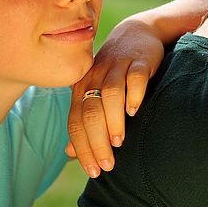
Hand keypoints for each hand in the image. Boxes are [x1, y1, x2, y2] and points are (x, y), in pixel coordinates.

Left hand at [66, 18, 164, 177]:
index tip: (94, 172)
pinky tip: (135, 110)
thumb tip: (68, 154)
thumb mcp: (93, 93)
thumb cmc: (113, 71)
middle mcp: (94, 77)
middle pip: (90, 112)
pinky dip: (134, 94)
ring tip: (119, 142)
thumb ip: (82, 122)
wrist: (135, 34)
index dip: (82, 148)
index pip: (75, 122)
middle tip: (108, 165)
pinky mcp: (138, 60)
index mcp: (81, 88)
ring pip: (109, 94)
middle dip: (97, 141)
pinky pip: (134, 77)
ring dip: (113, 120)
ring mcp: (116, 67)